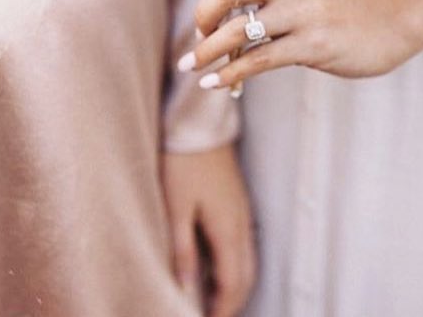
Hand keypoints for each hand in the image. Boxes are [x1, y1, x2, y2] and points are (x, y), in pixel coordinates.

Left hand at [162, 145, 255, 316]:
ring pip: (247, 260)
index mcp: (227, 230)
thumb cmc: (183, 162)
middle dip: (232, 302)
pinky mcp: (237, 200)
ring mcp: (242, 211)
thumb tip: (185, 288)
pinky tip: (218, 262)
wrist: (198, 124)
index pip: (231, 284)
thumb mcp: (176, 206)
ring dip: (235, 283)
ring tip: (215, 298)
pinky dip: (235, 263)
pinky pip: (244, 243)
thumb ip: (181, 249)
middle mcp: (241, 224)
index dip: (221, 309)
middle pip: (244, 276)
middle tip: (214, 315)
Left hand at [179, 0, 415, 87]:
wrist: (386, 23)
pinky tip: (212, 82)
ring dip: (206, 50)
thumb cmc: (330, 1)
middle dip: (203, 13)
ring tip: (190, 64)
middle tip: (200, 30)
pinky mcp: (313, 45)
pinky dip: (229, 73)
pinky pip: (259, 60)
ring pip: (238, 30)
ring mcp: (305, 13)